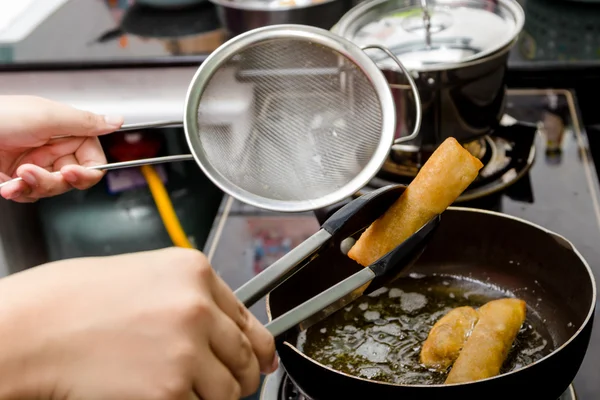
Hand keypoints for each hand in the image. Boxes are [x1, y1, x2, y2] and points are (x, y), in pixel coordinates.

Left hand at [0, 96, 123, 201]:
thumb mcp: (47, 116)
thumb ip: (85, 122)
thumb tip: (117, 121)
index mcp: (64, 131)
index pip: (93, 158)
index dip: (88, 170)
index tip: (74, 173)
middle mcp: (52, 149)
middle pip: (74, 179)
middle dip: (55, 180)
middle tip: (38, 173)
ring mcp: (35, 165)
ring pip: (53, 190)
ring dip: (34, 186)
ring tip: (16, 175)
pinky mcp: (16, 179)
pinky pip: (31, 196)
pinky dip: (20, 192)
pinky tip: (7, 183)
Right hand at [0, 248, 276, 399]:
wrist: (33, 329)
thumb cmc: (77, 301)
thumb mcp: (148, 277)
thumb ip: (196, 300)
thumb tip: (235, 333)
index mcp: (195, 273)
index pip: (250, 321)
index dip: (256, 348)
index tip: (257, 361)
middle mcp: (198, 307)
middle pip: (247, 358)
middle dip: (239, 377)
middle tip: (220, 383)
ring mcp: (186, 349)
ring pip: (228, 391)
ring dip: (211, 396)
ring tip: (178, 386)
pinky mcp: (168, 391)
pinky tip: (157, 393)